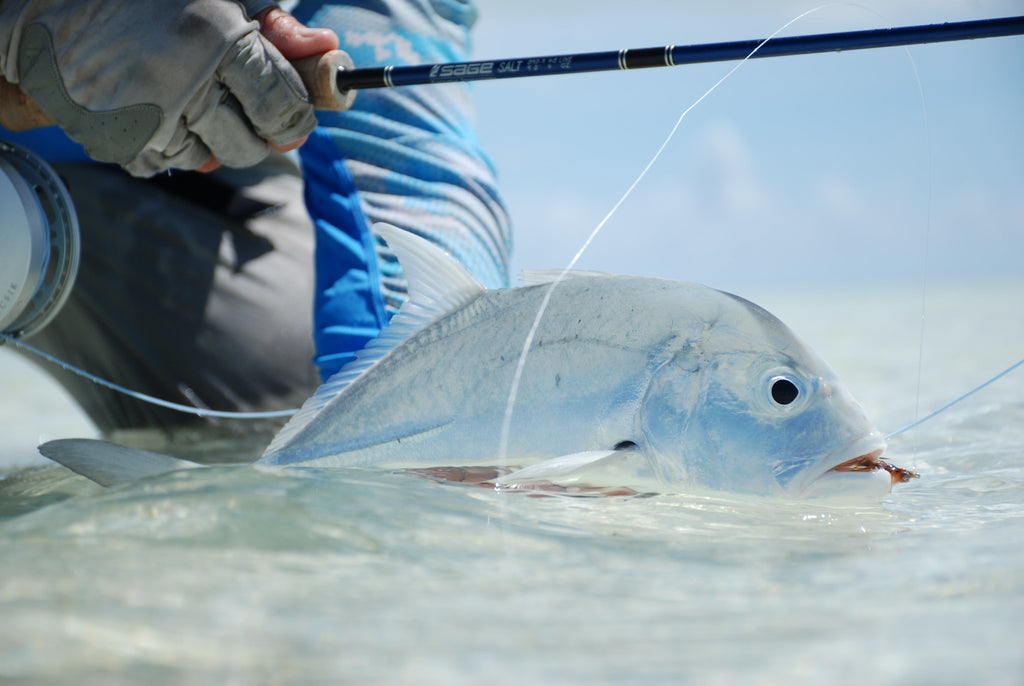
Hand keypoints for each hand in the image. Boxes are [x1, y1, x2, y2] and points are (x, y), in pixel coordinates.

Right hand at [0, 0, 337, 175]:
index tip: (294, 116)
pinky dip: (168, 147)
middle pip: (252, 145)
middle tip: (241, 110)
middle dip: (257, 134)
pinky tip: (154, 112)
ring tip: (188, 99)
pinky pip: (165, 165)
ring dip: (210, 139)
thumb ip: (273, 23)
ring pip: (210, 160)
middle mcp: (184, 81)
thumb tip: (325, 49)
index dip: (297, 116)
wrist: (46, 8)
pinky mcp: (116, 142)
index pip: (283, 105)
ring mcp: (147, 117)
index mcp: (217, 37)